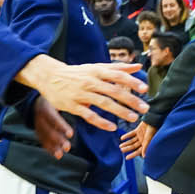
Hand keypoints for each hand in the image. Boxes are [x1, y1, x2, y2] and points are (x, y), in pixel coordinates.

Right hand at [19, 57, 147, 130]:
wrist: (49, 77)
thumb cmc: (77, 73)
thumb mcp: (96, 67)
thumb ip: (118, 68)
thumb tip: (139, 66)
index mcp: (97, 71)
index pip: (118, 75)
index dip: (132, 82)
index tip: (145, 89)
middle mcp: (90, 82)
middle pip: (113, 91)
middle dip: (130, 100)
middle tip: (145, 108)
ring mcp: (81, 94)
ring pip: (103, 103)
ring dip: (119, 111)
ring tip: (133, 118)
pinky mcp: (73, 106)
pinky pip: (89, 115)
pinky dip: (101, 122)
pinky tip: (112, 127)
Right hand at [32, 98, 72, 158]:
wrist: (38, 99)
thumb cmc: (54, 97)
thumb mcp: (61, 96)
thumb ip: (74, 102)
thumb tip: (89, 104)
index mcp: (46, 107)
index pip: (53, 118)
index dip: (61, 126)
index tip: (71, 134)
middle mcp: (40, 117)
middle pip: (48, 130)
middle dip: (58, 140)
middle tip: (68, 147)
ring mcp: (37, 125)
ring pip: (45, 137)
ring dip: (53, 146)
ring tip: (61, 155)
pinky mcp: (38, 131)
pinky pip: (42, 140)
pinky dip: (49, 148)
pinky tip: (57, 155)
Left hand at [120, 121, 153, 157]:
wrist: (153, 120)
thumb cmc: (153, 130)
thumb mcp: (148, 139)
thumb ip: (145, 147)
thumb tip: (144, 157)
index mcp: (146, 144)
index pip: (138, 151)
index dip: (133, 155)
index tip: (126, 158)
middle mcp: (143, 141)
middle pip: (134, 146)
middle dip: (128, 149)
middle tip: (121, 150)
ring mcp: (140, 135)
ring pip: (132, 141)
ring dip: (126, 143)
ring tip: (120, 146)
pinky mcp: (138, 130)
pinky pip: (131, 134)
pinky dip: (127, 136)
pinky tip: (122, 138)